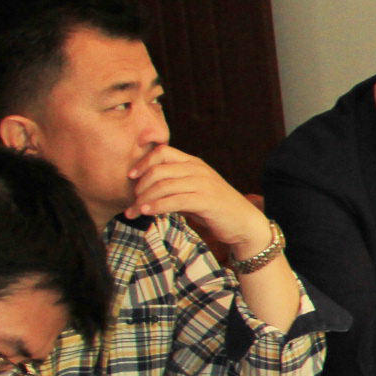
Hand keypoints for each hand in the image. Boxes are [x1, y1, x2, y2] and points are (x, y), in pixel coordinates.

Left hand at [125, 143, 267, 256]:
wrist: (244, 224)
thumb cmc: (215, 209)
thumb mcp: (192, 192)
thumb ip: (172, 187)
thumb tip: (142, 191)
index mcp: (194, 163)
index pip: (162, 152)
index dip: (143, 162)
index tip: (130, 177)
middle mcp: (198, 169)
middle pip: (159, 169)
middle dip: (140, 186)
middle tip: (131, 201)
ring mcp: (204, 183)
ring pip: (164, 186)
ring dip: (144, 200)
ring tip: (134, 211)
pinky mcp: (206, 200)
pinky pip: (174, 200)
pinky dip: (157, 207)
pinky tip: (147, 213)